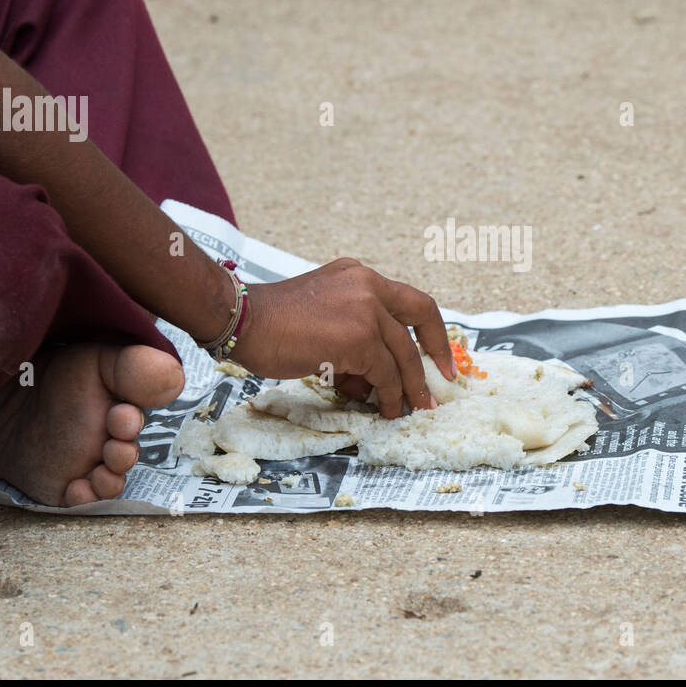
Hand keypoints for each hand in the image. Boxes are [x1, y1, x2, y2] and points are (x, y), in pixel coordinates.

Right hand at [232, 258, 455, 417]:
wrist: (241, 320)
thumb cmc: (270, 323)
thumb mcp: (321, 316)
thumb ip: (352, 336)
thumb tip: (371, 379)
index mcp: (359, 276)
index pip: (408, 299)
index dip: (429, 328)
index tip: (437, 353)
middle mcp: (368, 285)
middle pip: (420, 317)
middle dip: (437, 353)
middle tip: (444, 381)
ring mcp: (366, 309)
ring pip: (404, 354)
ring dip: (411, 386)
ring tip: (412, 408)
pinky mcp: (359, 338)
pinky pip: (386, 374)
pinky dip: (390, 396)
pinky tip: (387, 410)